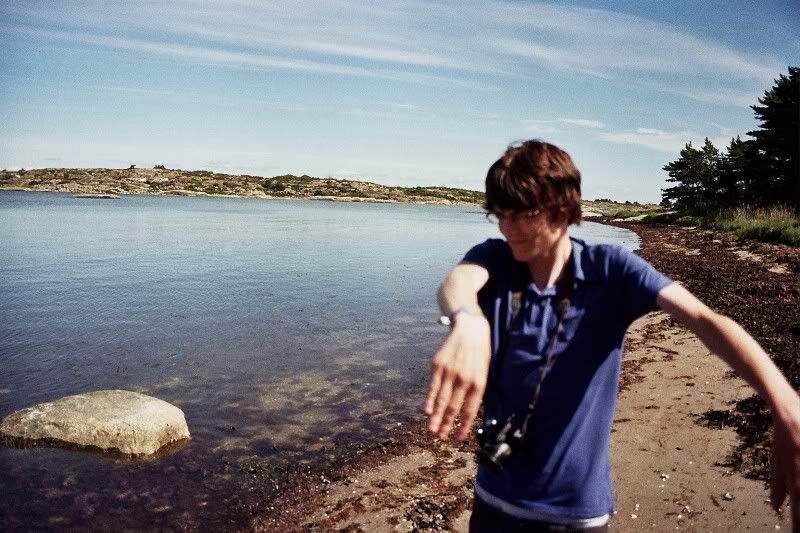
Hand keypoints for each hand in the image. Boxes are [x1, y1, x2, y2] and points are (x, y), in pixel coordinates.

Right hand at [424, 313, 490, 439]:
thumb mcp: (485, 371)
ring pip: (441, 398)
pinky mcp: (438, 364)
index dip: (463, 425)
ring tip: (432, 430)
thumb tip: (467, 412)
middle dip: (446, 424)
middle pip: (453, 406)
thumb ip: (477, 390)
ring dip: (436, 416)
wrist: (470, 329)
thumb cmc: (479, 353)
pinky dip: (429, 399)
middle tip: (440, 437)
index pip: (470, 409)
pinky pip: (433, 385)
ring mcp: (450, 371)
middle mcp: (464, 378)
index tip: (458, 438)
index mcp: (479, 382)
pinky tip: (427, 411)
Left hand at [770, 405, 799, 529]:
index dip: (798, 525)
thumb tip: (776, 507)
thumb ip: (777, 486)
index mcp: (795, 479)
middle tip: (798, 528)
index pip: (798, 509)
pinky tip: (799, 488)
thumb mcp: (776, 463)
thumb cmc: (784, 440)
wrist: (792, 416)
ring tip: (799, 519)